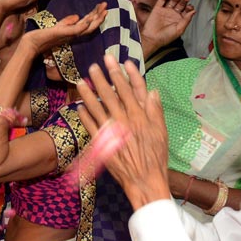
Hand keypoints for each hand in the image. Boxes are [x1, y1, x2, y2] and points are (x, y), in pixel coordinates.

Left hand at [21, 2, 107, 54]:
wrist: (32, 44)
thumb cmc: (43, 37)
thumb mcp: (57, 26)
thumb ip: (67, 22)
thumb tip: (77, 16)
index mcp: (72, 32)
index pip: (87, 23)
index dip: (95, 15)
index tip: (102, 7)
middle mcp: (73, 35)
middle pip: (90, 25)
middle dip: (99, 15)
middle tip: (106, 5)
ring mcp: (69, 35)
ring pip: (87, 27)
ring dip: (96, 19)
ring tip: (104, 10)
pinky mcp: (63, 34)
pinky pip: (76, 30)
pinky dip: (84, 25)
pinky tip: (90, 19)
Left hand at [76, 55, 170, 209]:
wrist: (144, 179)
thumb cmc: (156, 156)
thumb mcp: (161, 132)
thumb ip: (155, 110)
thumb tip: (152, 91)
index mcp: (140, 116)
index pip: (131, 90)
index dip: (126, 74)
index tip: (120, 61)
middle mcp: (124, 120)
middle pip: (112, 94)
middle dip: (103, 77)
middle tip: (95, 64)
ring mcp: (111, 131)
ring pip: (97, 107)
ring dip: (89, 93)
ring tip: (81, 81)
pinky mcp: (101, 142)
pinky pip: (90, 125)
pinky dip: (84, 115)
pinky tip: (79, 105)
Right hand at [140, 0, 195, 52]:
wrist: (152, 38)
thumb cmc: (166, 37)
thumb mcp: (180, 29)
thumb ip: (187, 20)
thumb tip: (193, 11)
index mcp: (179, 19)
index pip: (186, 10)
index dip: (189, 7)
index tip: (190, 6)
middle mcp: (172, 14)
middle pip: (180, 3)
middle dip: (184, 0)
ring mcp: (165, 10)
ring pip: (172, 0)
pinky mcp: (157, 8)